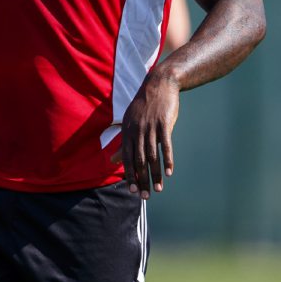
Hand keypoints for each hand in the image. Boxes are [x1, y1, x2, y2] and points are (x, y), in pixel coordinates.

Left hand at [117, 70, 179, 198]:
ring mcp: (150, 127)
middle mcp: (137, 131)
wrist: (159, 85)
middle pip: (138, 160)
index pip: (127, 158)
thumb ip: (123, 143)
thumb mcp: (129, 123)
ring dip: (155, 174)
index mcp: (127, 132)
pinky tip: (168, 173)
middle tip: (144, 196)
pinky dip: (167, 160)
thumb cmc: (144, 107)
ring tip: (158, 189)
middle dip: (141, 179)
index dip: (129, 175)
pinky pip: (166, 145)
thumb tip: (112, 161)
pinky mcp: (164, 124)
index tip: (132, 190)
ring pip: (152, 156)